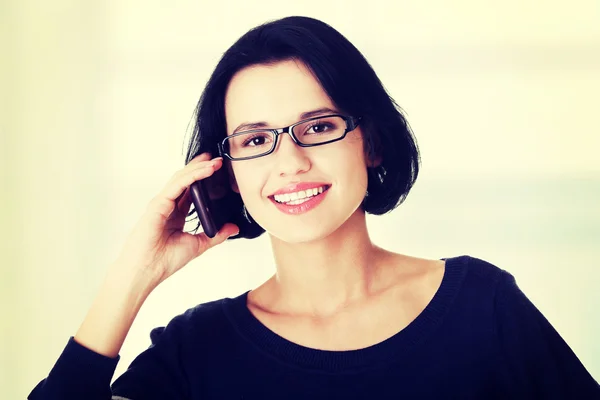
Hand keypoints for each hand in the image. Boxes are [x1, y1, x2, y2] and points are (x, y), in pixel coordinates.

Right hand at [112, 152, 238, 287]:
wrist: (146, 272)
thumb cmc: (164, 261)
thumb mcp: (198, 245)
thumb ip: (215, 235)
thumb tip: (233, 227)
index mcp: (176, 215)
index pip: (191, 191)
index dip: (203, 178)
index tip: (217, 169)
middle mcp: (168, 206)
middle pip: (185, 180)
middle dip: (201, 167)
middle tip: (218, 159)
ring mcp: (161, 204)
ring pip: (181, 179)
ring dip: (198, 168)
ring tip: (215, 161)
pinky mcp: (158, 204)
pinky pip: (176, 185)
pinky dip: (191, 176)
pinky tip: (205, 170)